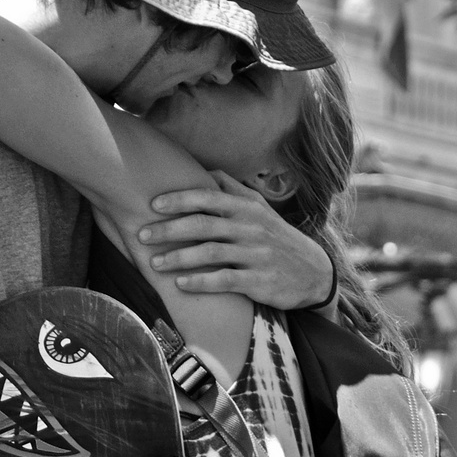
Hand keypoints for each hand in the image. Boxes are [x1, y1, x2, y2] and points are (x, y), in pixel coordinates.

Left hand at [139, 172, 334, 309]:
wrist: (314, 272)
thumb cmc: (276, 237)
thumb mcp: (261, 209)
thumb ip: (233, 190)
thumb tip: (206, 171)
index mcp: (247, 208)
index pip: (209, 197)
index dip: (179, 199)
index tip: (153, 205)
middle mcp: (250, 228)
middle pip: (203, 224)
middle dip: (169, 229)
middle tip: (142, 235)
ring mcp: (256, 255)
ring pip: (211, 252)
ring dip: (178, 258)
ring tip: (154, 263)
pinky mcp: (259, 281)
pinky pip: (225, 280)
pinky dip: (201, 282)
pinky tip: (180, 284)